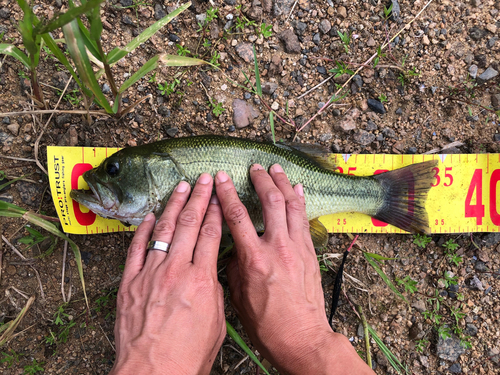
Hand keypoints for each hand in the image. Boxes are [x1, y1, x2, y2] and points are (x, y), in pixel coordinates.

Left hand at [110, 174, 225, 374]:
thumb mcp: (216, 321)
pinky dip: (143, 230)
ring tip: (181, 187)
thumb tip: (209, 270)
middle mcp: (176, 270)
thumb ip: (213, 289)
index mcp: (201, 279)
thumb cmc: (188, 355)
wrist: (153, 372)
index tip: (219, 196)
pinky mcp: (130, 282)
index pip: (210, 235)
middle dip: (198, 198)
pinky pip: (137, 249)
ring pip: (164, 230)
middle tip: (203, 180)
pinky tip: (150, 215)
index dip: (216, 212)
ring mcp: (151, 274)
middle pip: (189, 224)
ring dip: (173, 206)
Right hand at [215, 164, 372, 374]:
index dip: (227, 194)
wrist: (302, 337)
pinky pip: (304, 219)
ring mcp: (297, 248)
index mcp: (255, 260)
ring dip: (283, 183)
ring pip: (292, 205)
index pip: (237, 216)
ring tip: (276, 168)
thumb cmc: (268, 323)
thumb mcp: (239, 297)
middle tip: (254, 167)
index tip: (221, 179)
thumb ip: (235, 267)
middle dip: (261, 179)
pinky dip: (300, 201)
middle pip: (270, 202)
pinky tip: (297, 189)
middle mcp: (278, 248)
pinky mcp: (310, 252)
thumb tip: (234, 249)